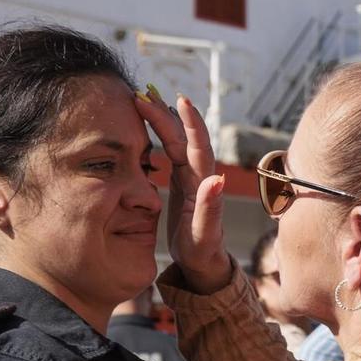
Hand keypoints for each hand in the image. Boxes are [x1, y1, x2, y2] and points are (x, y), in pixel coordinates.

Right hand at [136, 86, 230, 293]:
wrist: (204, 265)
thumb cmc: (203, 253)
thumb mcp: (204, 235)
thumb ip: (209, 208)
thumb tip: (217, 179)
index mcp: (203, 185)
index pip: (197, 147)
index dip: (190, 123)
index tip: (181, 101)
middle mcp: (198, 176)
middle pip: (182, 137)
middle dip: (166, 114)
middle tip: (143, 94)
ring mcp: (189, 178)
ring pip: (175, 141)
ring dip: (162, 120)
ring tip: (144, 100)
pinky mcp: (181, 183)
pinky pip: (170, 152)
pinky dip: (160, 135)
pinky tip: (150, 126)